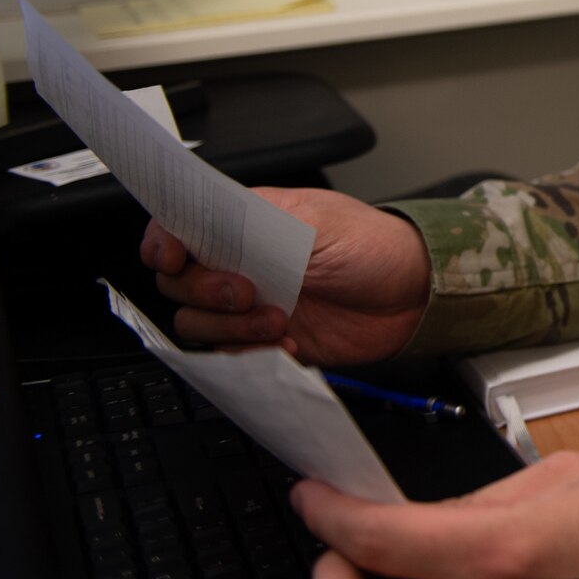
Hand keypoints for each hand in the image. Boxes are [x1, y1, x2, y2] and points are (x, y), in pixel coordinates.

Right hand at [140, 187, 430, 364]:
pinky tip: (288, 342)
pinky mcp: (266, 340)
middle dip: (206, 291)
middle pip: (178, 283)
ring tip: (279, 319)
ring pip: (198, 323)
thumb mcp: (321, 224)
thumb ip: (262, 228)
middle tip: (249, 291)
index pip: (180, 228)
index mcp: (247, 222)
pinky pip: (231, 356)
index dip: (163, 243)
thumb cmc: (375, 246)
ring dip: (231, 327)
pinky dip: (251, 354)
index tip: (173, 258)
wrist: (414, 296)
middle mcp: (240, 263)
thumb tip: (213, 228)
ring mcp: (251, 304)